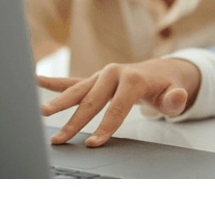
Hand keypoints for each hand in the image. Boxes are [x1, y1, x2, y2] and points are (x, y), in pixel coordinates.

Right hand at [38, 59, 199, 146]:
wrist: (160, 71)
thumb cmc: (165, 87)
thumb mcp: (174, 94)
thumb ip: (175, 100)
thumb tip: (177, 97)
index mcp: (131, 79)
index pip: (116, 108)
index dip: (105, 127)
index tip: (94, 143)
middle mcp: (113, 74)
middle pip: (92, 101)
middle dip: (75, 121)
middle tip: (61, 138)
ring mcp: (101, 75)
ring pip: (78, 91)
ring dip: (59, 103)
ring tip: (42, 113)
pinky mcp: (94, 79)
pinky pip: (72, 81)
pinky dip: (55, 82)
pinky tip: (37, 79)